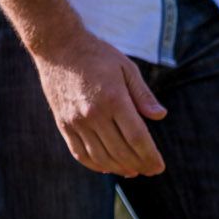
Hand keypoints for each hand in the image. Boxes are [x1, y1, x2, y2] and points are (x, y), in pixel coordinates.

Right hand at [31, 29, 167, 176]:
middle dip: (139, 164)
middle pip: (121, 151)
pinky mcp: (63, 124)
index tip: (159, 167)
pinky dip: (95, 165)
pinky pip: (80, 153)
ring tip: (133, 171)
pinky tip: (107, 168)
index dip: (150, 156)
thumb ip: (143, 95)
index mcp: (114, 99)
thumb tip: (160, 115)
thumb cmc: (97, 55)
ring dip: (119, 168)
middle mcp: (94, 114)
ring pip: (100, 156)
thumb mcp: (127, 68)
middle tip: (151, 170)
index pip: (137, 138)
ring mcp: (76, 121)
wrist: (58, 47)